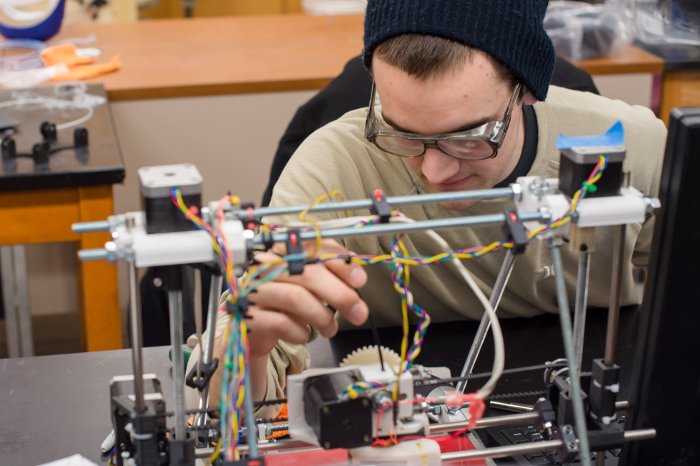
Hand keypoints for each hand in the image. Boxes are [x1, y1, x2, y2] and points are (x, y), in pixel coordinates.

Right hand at [211, 239, 368, 401]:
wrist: (255, 328)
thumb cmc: (286, 304)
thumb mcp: (310, 287)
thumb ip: (331, 277)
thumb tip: (357, 277)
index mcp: (283, 252)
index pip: (314, 247)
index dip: (340, 262)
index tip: (360, 280)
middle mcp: (266, 266)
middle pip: (307, 273)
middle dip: (340, 295)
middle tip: (359, 312)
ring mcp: (255, 289)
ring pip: (295, 298)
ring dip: (321, 316)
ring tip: (331, 328)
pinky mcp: (249, 315)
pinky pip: (280, 322)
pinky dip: (300, 332)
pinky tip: (305, 334)